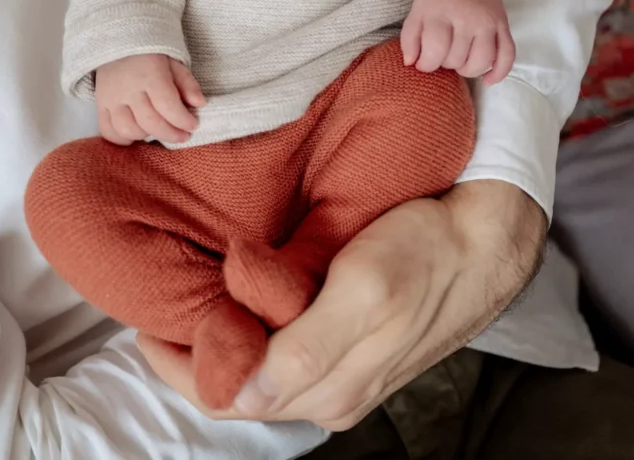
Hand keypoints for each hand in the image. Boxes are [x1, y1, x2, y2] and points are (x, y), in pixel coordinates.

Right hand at [95, 54, 204, 145]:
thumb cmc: (150, 54)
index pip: (167, 105)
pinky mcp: (100, 104)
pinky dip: (122, 139)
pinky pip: (107, 130)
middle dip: (170, 134)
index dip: (183, 120)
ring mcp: (111, 98)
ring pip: (127, 129)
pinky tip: (136, 135)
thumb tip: (200, 104)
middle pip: (149, 122)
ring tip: (158, 129)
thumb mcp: (173, 62)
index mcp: (150, 75)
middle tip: (183, 135)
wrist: (118, 41)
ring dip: (146, 135)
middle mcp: (128, 88)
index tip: (193, 125)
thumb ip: (187, 83)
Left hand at [136, 180, 545, 429]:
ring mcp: (343, 372)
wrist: (484, 239)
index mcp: (327, 388)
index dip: (179, 361)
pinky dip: (256, 329)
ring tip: (198, 292)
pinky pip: (288, 351)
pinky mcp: (355, 348)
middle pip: (239, 387)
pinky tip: (246, 294)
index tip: (148, 317)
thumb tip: (246, 395)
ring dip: (225, 338)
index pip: (226, 395)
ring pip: (261, 370)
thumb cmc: (425, 252)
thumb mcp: (366, 292)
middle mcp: (330, 391)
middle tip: (167, 297)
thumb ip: (308, 349)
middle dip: (196, 350)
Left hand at [401, 0, 514, 85]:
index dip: (426, 64)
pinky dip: (499, 72)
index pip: (435, 49)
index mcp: (441, 12)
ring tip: (460, 64)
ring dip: (468, 71)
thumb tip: (411, 64)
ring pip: (483, 61)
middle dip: (446, 64)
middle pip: (457, 58)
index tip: (424, 63)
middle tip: (442, 54)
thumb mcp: (417, 11)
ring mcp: (489, 22)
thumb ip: (409, 38)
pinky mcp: (504, 26)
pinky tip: (487, 80)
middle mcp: (468, 16)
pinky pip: (508, 55)